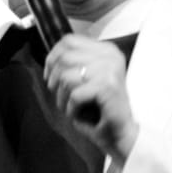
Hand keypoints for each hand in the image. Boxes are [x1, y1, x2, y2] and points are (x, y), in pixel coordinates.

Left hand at [44, 34, 136, 159]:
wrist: (122, 132)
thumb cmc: (102, 108)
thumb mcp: (89, 79)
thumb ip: (75, 64)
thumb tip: (50, 59)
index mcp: (107, 50)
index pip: (69, 40)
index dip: (52, 57)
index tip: (49, 75)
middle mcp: (110, 56)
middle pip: (64, 58)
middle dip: (54, 79)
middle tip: (58, 95)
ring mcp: (110, 70)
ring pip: (66, 77)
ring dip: (61, 97)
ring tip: (68, 107)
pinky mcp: (107, 87)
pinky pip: (75, 95)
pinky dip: (70, 108)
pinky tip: (77, 114)